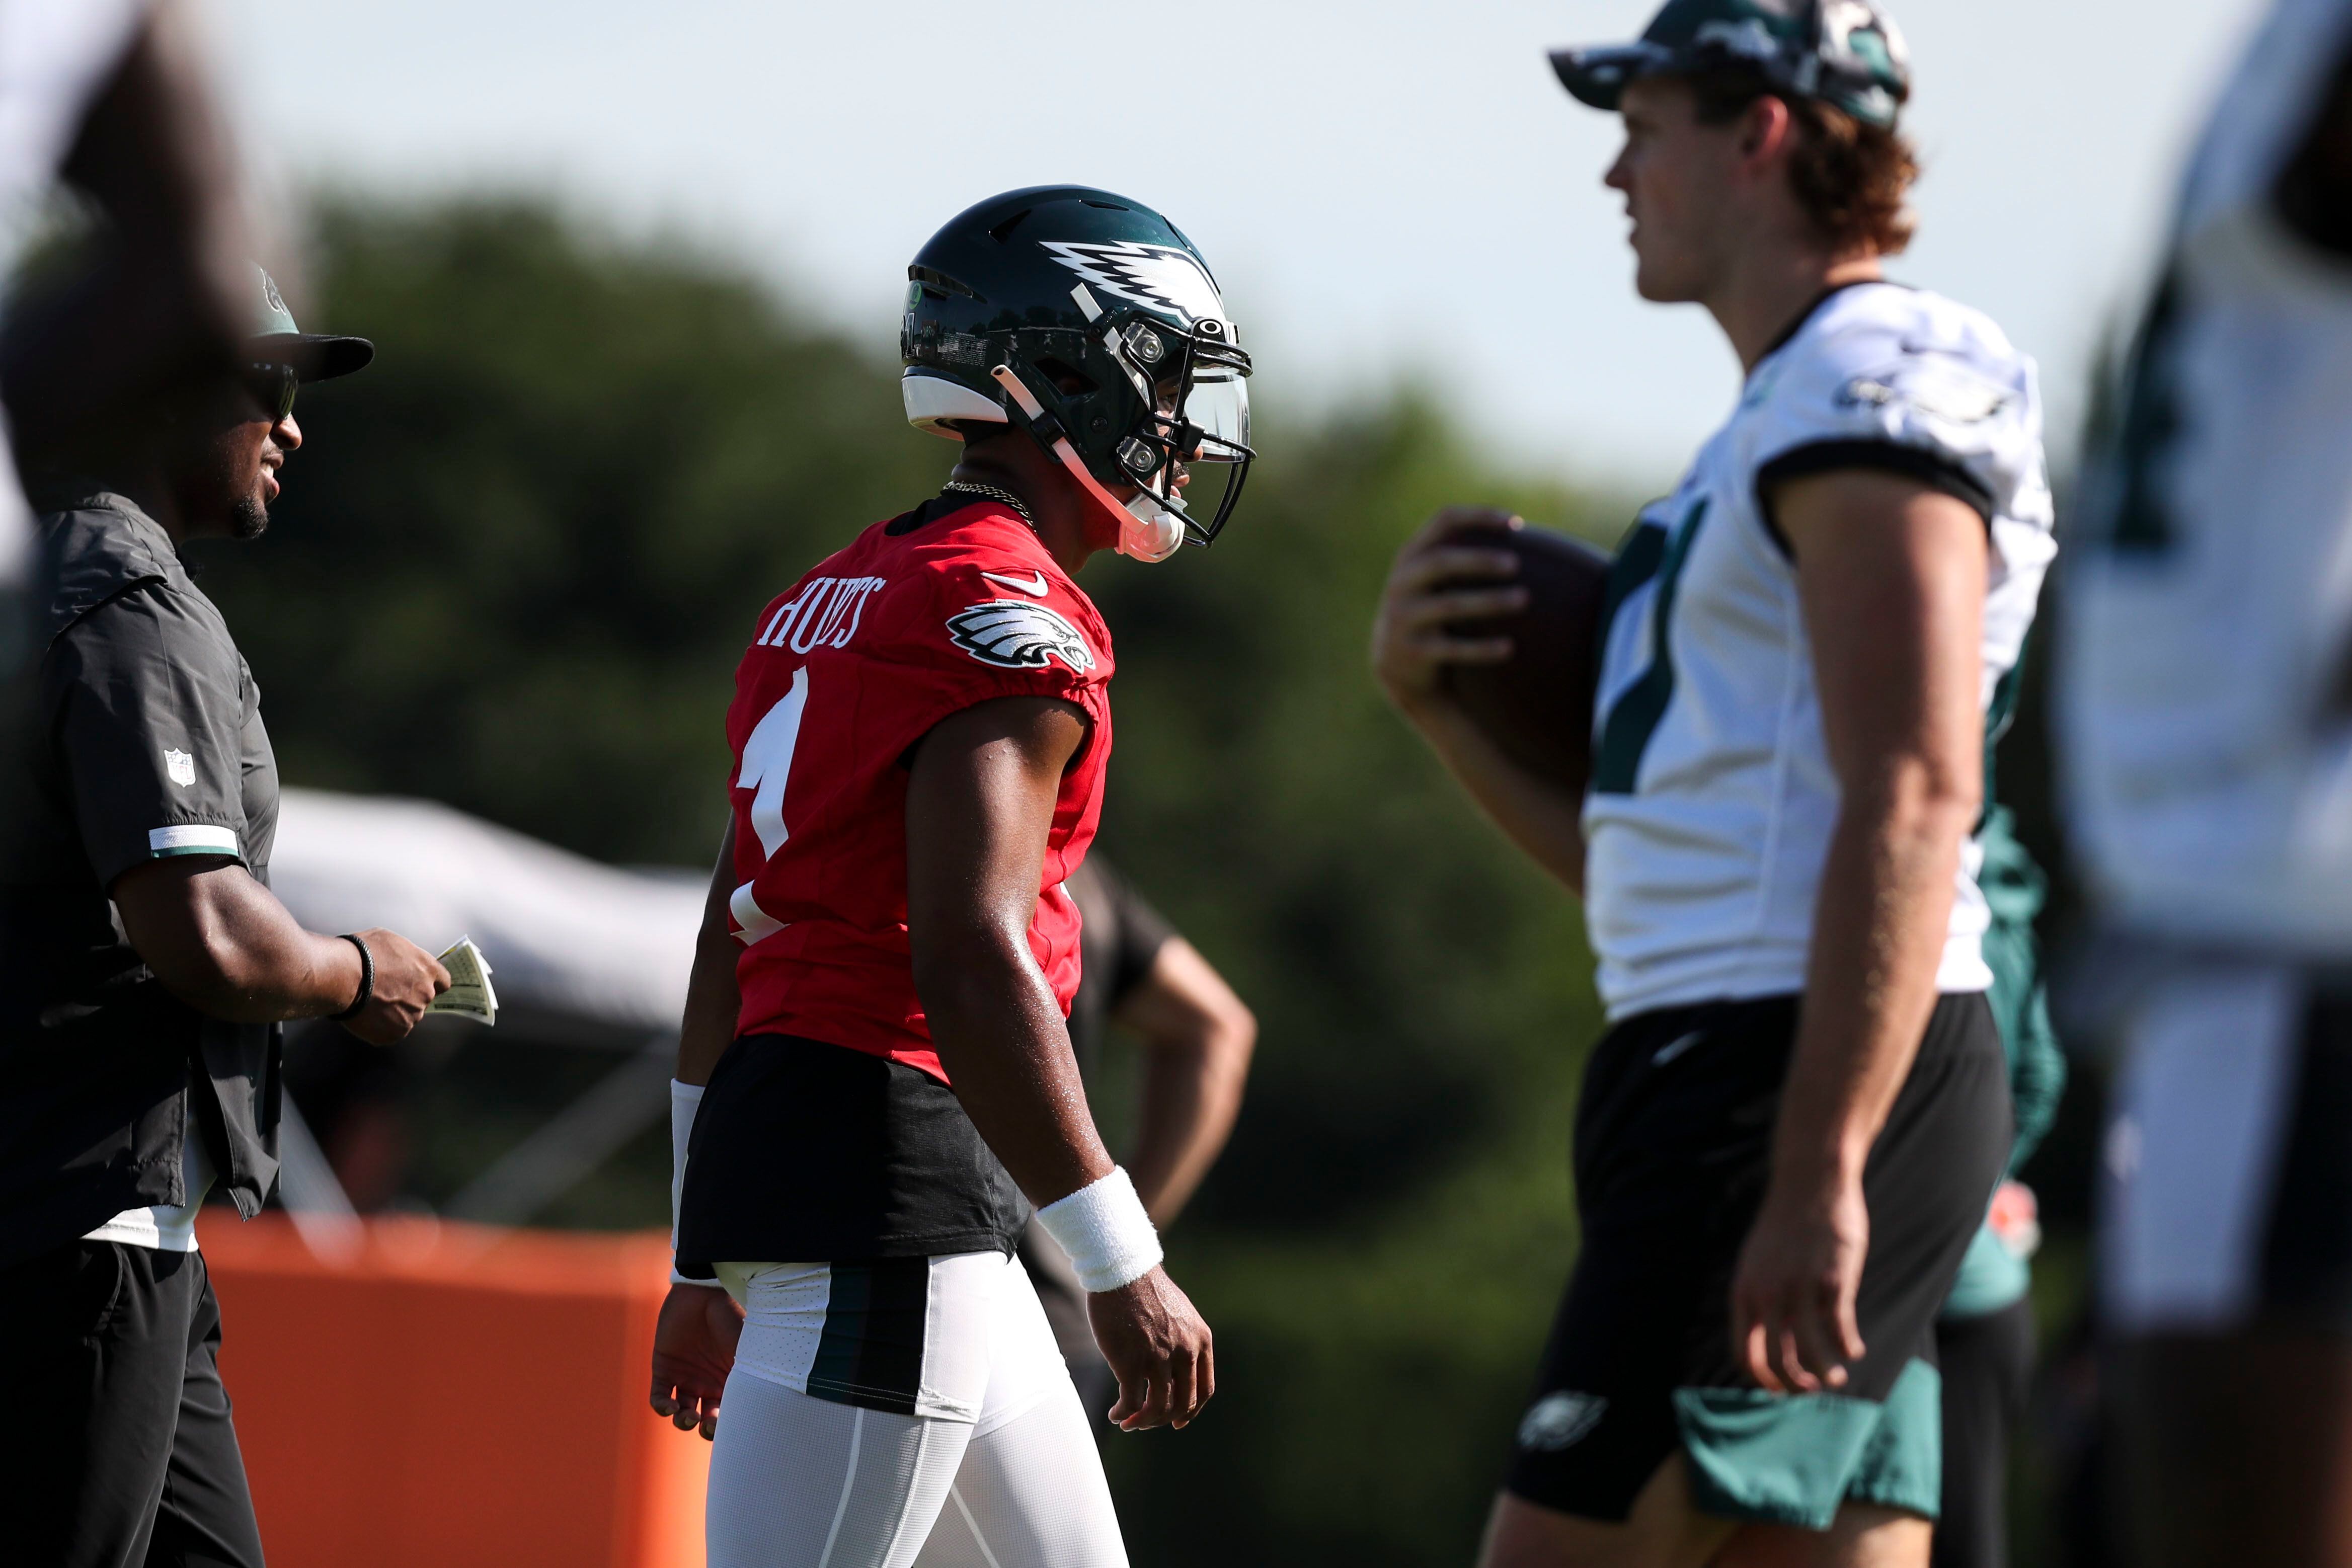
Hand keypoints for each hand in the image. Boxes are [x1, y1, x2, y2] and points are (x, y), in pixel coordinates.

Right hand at [339, 929, 448, 1044]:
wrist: (343, 975)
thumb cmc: (363, 953)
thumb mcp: (391, 941)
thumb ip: (405, 956)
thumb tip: (401, 962)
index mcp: (427, 970)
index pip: (443, 982)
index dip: (429, 983)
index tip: (417, 983)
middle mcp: (425, 995)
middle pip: (422, 1000)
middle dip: (407, 997)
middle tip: (384, 992)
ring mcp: (410, 1017)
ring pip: (406, 1017)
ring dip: (393, 1013)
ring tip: (371, 1004)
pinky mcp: (393, 1034)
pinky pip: (390, 1033)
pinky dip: (379, 1028)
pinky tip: (366, 1016)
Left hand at [649, 1281, 742, 1439]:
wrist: (704, 1292)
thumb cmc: (730, 1319)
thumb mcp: (747, 1352)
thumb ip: (752, 1380)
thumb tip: (768, 1409)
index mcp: (731, 1380)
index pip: (730, 1413)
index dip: (729, 1428)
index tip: (730, 1429)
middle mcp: (710, 1382)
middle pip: (707, 1420)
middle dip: (708, 1430)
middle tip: (709, 1426)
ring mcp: (687, 1376)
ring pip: (683, 1414)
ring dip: (684, 1422)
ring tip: (688, 1416)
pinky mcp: (664, 1369)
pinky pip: (659, 1398)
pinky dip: (662, 1408)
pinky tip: (670, 1407)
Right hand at [1087, 1265, 1213, 1431]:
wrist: (1123, 1270)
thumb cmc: (1145, 1289)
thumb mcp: (1180, 1314)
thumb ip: (1183, 1341)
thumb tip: (1175, 1369)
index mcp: (1201, 1341)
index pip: (1204, 1390)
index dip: (1191, 1412)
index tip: (1177, 1421)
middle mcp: (1185, 1353)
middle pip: (1182, 1404)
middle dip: (1163, 1419)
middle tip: (1145, 1421)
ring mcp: (1158, 1359)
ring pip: (1157, 1408)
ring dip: (1142, 1421)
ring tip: (1128, 1421)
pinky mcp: (1130, 1363)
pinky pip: (1131, 1402)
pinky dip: (1123, 1414)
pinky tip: (1115, 1414)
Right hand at [1370, 506, 1527, 713]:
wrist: (1396, 661)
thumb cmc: (1431, 608)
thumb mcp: (1434, 580)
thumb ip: (1462, 556)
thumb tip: (1526, 534)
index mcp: (1411, 556)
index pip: (1442, 522)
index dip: (1478, 517)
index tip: (1515, 522)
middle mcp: (1402, 582)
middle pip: (1440, 562)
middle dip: (1479, 560)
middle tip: (1516, 563)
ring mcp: (1404, 617)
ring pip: (1450, 605)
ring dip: (1489, 601)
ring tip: (1525, 599)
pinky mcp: (1413, 651)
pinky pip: (1452, 648)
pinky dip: (1482, 648)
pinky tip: (1510, 647)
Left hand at [1729, 1168, 1868, 1393]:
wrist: (1810, 1181)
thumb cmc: (1787, 1226)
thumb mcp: (1760, 1262)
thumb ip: (1763, 1299)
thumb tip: (1772, 1341)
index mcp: (1745, 1292)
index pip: (1745, 1353)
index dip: (1764, 1380)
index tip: (1781, 1390)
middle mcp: (1768, 1294)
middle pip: (1777, 1361)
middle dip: (1794, 1385)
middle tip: (1812, 1388)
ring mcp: (1800, 1288)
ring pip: (1811, 1352)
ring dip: (1825, 1374)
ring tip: (1836, 1379)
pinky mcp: (1833, 1279)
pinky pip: (1840, 1328)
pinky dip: (1848, 1347)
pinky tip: (1854, 1349)